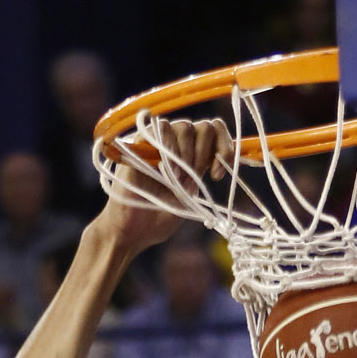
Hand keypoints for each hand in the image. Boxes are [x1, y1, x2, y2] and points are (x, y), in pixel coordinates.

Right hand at [100, 115, 234, 260]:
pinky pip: (160, 127)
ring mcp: (159, 141)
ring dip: (187, 155)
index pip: (215, 132)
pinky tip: (168, 171)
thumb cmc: (159, 218)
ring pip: (185, 126)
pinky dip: (169, 147)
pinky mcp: (140, 142)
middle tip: (192, 183)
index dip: (223, 147)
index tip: (217, 175)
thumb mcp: (190, 198)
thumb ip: (203, 177)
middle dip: (203, 156)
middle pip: (204, 128)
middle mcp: (178, 143)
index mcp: (193, 154)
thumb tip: (221, 162)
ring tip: (177, 181)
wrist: (132, 231)